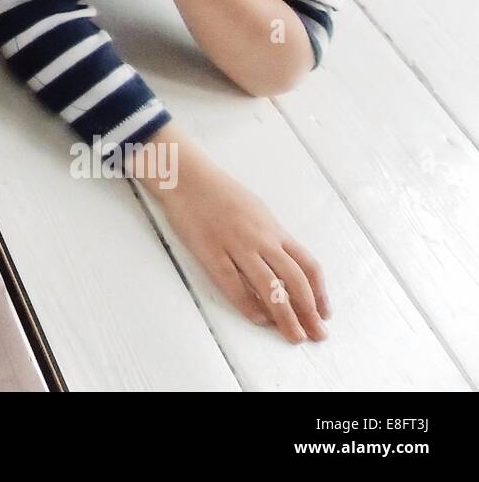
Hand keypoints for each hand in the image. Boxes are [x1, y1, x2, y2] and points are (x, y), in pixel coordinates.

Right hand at [157, 156, 330, 342]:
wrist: (188, 177)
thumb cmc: (221, 192)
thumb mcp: (256, 211)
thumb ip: (271, 238)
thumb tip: (285, 266)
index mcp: (273, 229)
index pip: (307, 265)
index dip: (320, 292)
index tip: (324, 313)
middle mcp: (261, 239)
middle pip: (294, 280)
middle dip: (309, 312)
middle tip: (317, 335)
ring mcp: (236, 245)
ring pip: (269, 286)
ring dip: (285, 315)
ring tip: (293, 335)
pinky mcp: (210, 252)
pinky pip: (233, 284)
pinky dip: (248, 305)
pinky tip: (258, 319)